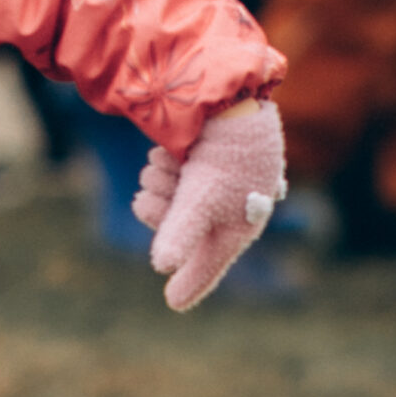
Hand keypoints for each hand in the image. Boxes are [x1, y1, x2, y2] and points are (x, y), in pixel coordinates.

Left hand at [133, 98, 285, 311]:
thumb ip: (180, 233)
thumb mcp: (201, 195)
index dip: (192, 282)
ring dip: (160, 181)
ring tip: (173, 163)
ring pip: (160, 197)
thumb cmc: (228, 152)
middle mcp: (222, 209)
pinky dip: (161, 165)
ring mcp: (205, 184)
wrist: (233, 94)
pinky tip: (170, 153)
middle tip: (159, 191)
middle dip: (161, 209)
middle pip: (173, 229)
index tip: (174, 302)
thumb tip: (161, 267)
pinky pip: (160, 174)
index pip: (208, 263)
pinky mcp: (192, 162)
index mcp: (236, 226)